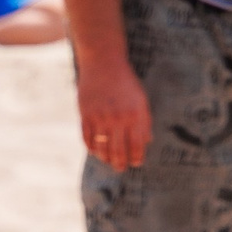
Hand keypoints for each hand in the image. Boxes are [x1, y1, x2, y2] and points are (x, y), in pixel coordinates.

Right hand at [77, 49, 151, 171]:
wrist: (103, 63)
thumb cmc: (125, 82)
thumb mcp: (141, 99)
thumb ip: (144, 121)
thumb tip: (146, 141)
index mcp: (135, 115)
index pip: (136, 145)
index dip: (136, 157)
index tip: (135, 163)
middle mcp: (118, 118)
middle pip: (118, 150)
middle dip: (120, 163)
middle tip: (120, 168)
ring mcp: (100, 117)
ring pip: (102, 148)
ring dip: (105, 158)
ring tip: (108, 161)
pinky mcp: (85, 115)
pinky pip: (87, 138)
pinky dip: (91, 147)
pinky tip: (95, 151)